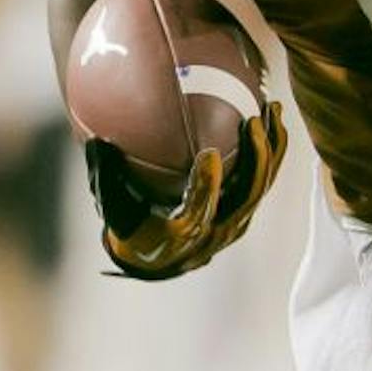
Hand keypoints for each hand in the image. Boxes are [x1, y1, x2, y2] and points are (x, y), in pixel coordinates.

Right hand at [85, 101, 289, 279]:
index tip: (209, 154)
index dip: (207, 184)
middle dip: (255, 158)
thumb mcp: (114, 210)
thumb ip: (106, 179)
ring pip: (262, 185)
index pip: (199, 209)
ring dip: (272, 148)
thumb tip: (97, 141)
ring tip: (273, 110)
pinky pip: (263, 179)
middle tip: (254, 121)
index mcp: (184, 234)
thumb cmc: (131, 231)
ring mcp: (236, 221)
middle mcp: (217, 231)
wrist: (156, 260)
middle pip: (247, 195)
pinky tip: (272, 120)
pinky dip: (271, 151)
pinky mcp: (245, 211)